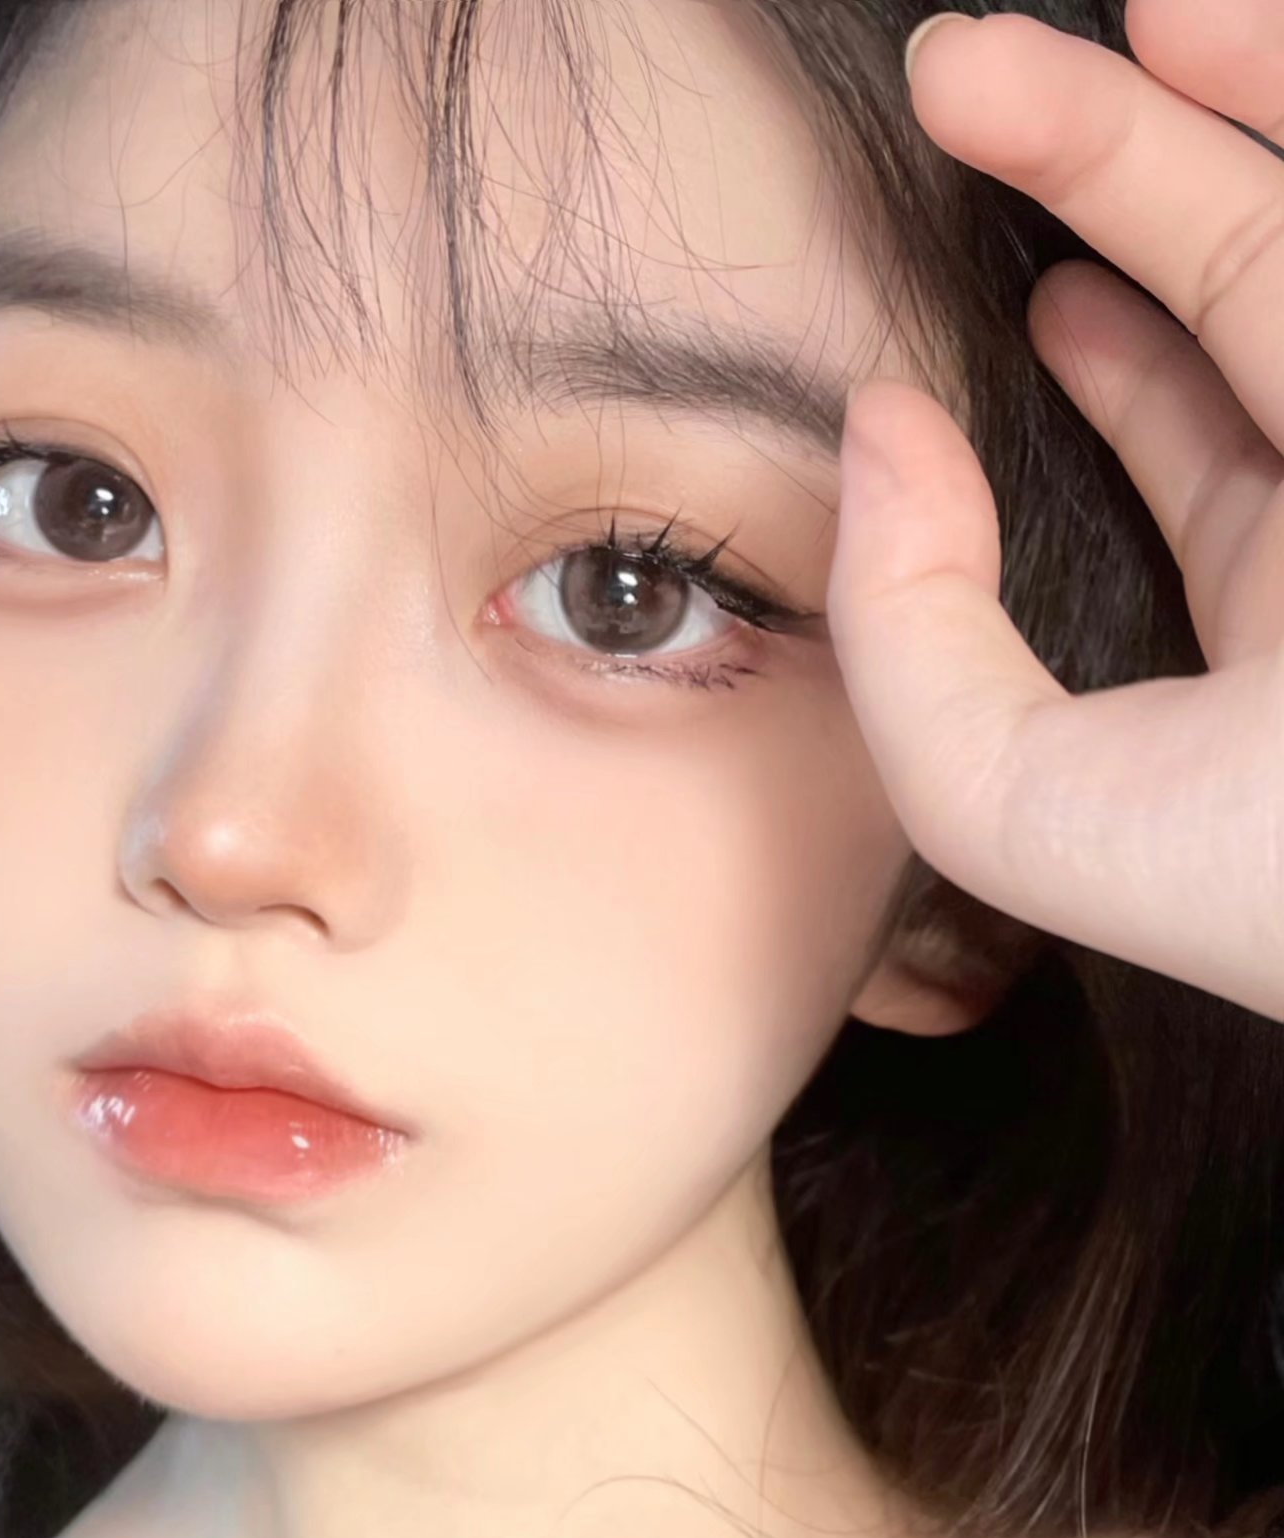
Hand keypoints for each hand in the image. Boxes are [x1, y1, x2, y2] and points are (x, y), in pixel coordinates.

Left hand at [826, 1, 1283, 1022]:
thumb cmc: (1270, 869)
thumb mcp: (1025, 803)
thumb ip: (911, 642)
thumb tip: (876, 431)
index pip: (1211, 463)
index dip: (1118, 364)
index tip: (1026, 287)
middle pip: (1266, 308)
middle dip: (1127, 172)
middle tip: (968, 73)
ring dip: (1253, 101)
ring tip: (1142, 7)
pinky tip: (1226, 29)